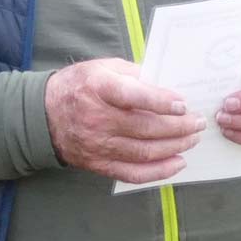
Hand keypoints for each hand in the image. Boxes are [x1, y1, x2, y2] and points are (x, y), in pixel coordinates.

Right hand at [45, 58, 202, 184]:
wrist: (42, 116)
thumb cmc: (78, 86)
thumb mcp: (102, 67)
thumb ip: (133, 74)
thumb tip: (166, 85)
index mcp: (98, 88)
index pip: (134, 97)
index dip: (161, 102)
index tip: (183, 104)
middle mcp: (97, 118)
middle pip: (145, 128)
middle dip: (178, 127)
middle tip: (198, 122)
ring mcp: (98, 145)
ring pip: (144, 152)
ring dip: (174, 147)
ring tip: (192, 139)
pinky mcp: (98, 164)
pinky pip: (133, 173)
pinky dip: (158, 171)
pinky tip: (177, 163)